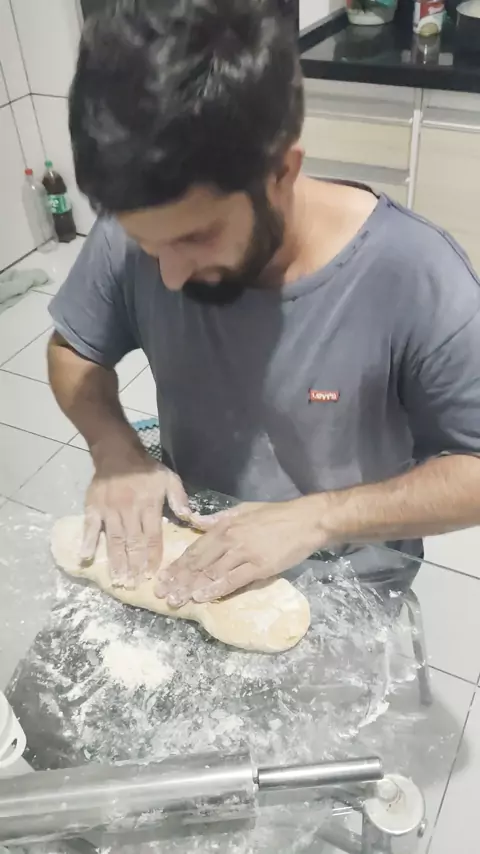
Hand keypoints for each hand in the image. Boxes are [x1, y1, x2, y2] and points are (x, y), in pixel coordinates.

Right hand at [82, 443, 189, 588]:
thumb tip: (189, 518)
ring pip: (114, 540)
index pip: (152, 536)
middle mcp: (129, 510)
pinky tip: (85, 559)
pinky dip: (87, 542)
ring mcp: (109, 510)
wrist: (117, 452)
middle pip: (132, 542)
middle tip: (132, 585)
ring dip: (115, 561)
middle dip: (133, 566)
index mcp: (148, 505)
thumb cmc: (146, 469)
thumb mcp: (168, 478)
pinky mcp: (93, 507)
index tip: (151, 575)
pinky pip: (90, 527)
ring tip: (117, 581)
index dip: (151, 557)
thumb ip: (179, 498)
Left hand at [154, 499, 322, 605]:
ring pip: (212, 573)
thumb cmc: (275, 515)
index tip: (163, 578)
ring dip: (192, 588)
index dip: (178, 565)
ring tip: (176, 600)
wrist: (305, 520)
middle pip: (198, 563)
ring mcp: (244, 553)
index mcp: (224, 526)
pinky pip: (233, 580)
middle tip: (162, 594)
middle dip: (179, 580)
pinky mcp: (259, 566)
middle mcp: (230, 540)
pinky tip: (202, 597)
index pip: (195, 549)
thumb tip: (194, 521)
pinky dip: (216, 589)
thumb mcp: (242, 510)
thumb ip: (217, 519)